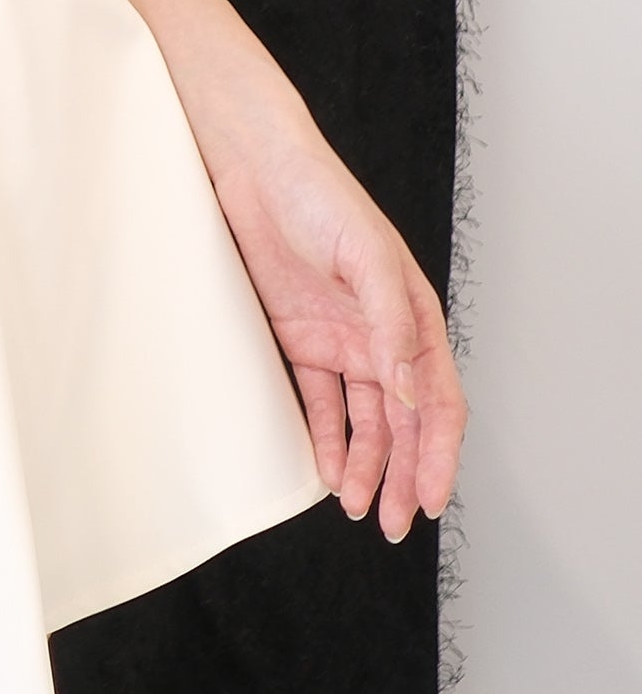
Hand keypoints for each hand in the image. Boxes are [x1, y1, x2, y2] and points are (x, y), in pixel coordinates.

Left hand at [213, 123, 464, 541]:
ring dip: (367, 466)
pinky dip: (327, 438)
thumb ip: (391, 325)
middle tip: (397, 524)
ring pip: (366, 422)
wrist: (254, 168)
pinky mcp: (301, 339)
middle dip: (406, 476)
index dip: (440, 454)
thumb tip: (409, 393)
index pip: (438, 402)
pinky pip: (321, 402)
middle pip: (405, 423)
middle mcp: (383, 337)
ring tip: (361, 508)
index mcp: (413, 318)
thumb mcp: (363, 256)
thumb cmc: (318, 196)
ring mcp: (342, 341)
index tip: (433, 500)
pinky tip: (328, 472)